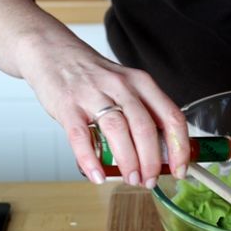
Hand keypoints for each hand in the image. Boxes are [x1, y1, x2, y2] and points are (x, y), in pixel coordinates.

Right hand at [20, 36, 188, 186]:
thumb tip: (161, 155)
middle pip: (145, 127)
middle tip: (150, 181)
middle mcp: (121, 86)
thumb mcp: (127, 86)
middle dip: (152, 161)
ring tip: (132, 180)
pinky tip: (98, 176)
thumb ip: (143, 114)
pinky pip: (81, 137)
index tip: (179, 170)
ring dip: (128, 161)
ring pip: (118, 130)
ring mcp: (93, 94)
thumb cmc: (93, 75)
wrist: (50, 50)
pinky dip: (90, 160)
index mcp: (142, 83)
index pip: (172, 117)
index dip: (179, 148)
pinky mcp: (67, 105)